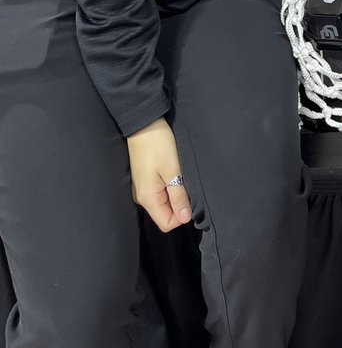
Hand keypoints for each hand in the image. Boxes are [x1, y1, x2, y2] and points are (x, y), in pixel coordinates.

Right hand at [126, 117, 191, 231]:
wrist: (143, 124)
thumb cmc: (159, 145)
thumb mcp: (173, 170)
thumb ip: (178, 195)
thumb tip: (185, 218)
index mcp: (148, 198)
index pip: (166, 224)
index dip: (182, 215)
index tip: (192, 198)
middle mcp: (142, 197)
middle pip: (164, 214)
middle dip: (179, 204)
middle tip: (188, 184)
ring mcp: (142, 188)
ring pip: (163, 203)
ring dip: (175, 194)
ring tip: (182, 176)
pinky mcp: (144, 179)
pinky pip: (159, 192)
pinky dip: (169, 187)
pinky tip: (174, 172)